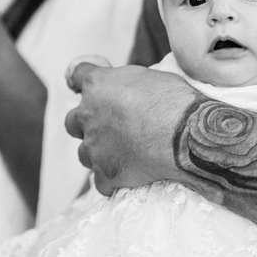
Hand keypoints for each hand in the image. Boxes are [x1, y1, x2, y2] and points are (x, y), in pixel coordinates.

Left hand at [64, 63, 199, 194]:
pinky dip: (112, 180)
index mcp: (98, 85)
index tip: (87, 89)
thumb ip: (125, 84)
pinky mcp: (104, 173)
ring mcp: (93, 146)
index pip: (77, 75)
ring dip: (98, 154)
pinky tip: (130, 178)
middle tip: (108, 129)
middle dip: (85, 125)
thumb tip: (127, 91)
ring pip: (84, 153)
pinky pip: (101, 182)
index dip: (82, 82)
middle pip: (73, 121)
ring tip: (122, 156)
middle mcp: (88, 114)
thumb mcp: (147, 77)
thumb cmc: (173, 101)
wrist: (184, 135)